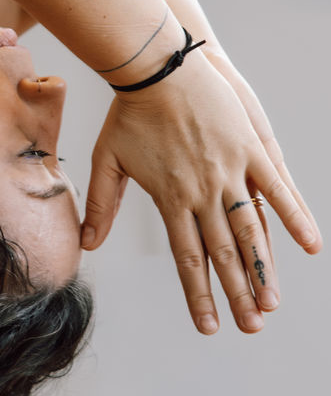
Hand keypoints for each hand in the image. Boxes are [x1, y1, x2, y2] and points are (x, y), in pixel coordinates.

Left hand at [81, 50, 321, 333]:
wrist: (157, 66)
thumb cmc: (130, 112)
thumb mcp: (108, 160)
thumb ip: (102, 205)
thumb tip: (86, 245)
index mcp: (171, 200)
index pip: (188, 258)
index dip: (199, 294)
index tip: (208, 325)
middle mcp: (203, 192)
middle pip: (224, 253)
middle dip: (238, 294)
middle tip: (251, 328)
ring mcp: (231, 171)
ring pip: (252, 230)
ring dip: (265, 269)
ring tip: (273, 303)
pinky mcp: (252, 149)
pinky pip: (277, 190)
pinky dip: (295, 218)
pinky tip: (311, 246)